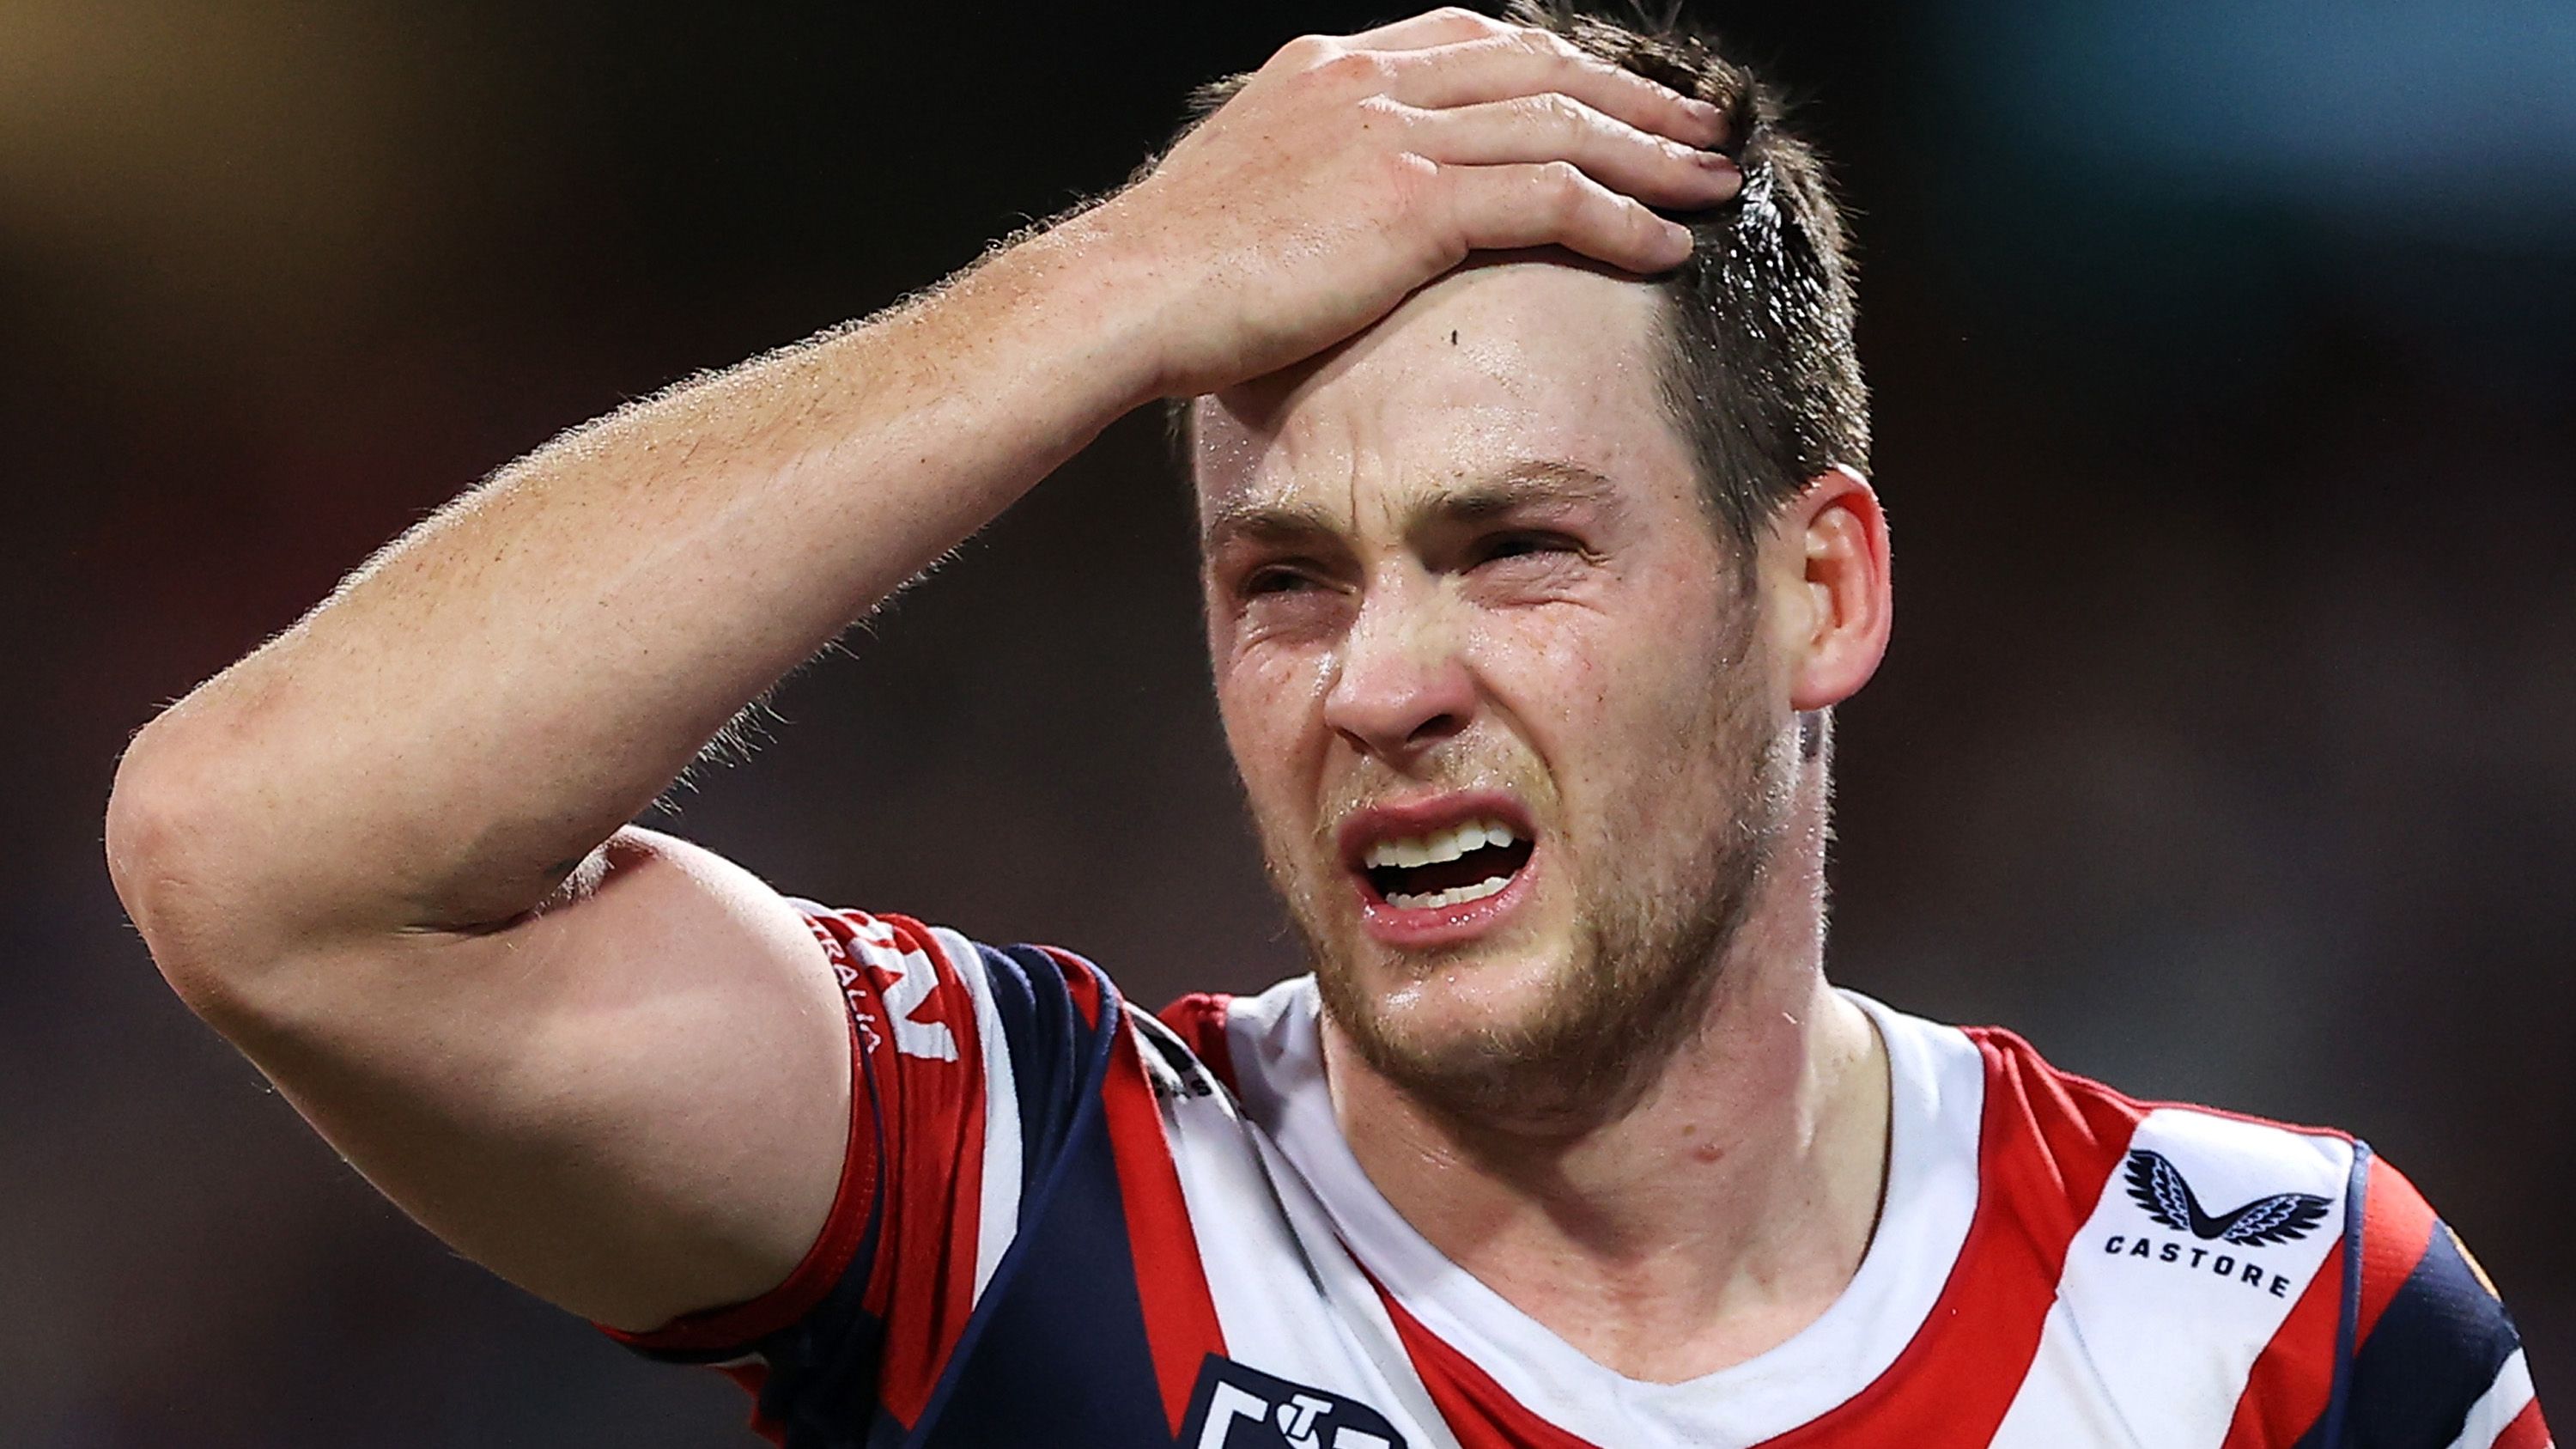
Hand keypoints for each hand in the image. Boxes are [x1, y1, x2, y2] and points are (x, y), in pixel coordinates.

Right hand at [1082, 7, 1739, 398]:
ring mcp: (1393, 133)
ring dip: (1652, 156)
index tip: (1615, 97)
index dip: (1562, 67)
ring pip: (1562, 126)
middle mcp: (1371, 81)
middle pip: (1541, 70)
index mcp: (1332, 69)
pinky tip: (1664, 243)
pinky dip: (1620, 217)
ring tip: (1713, 184)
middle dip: (1634, 100)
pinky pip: (1549, 197)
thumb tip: (1352, 217)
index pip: (1477, 42)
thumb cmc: (1173, 272)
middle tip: (1703, 128)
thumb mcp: (1249, 187)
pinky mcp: (1411, 200)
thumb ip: (1318, 174)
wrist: (1124, 294)